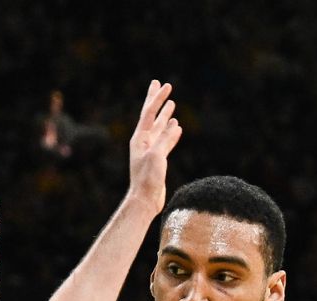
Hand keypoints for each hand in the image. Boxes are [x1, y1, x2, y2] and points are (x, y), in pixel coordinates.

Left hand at [127, 79, 182, 214]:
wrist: (145, 200)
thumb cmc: (147, 179)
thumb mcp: (156, 156)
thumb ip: (164, 140)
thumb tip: (174, 124)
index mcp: (139, 139)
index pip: (149, 113)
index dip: (158, 98)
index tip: (166, 86)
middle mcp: (143, 142)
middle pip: (151, 116)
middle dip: (156, 100)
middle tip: (161, 85)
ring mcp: (150, 150)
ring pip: (159, 128)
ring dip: (165, 116)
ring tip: (171, 105)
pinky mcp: (158, 159)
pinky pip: (165, 141)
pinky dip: (171, 133)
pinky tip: (177, 127)